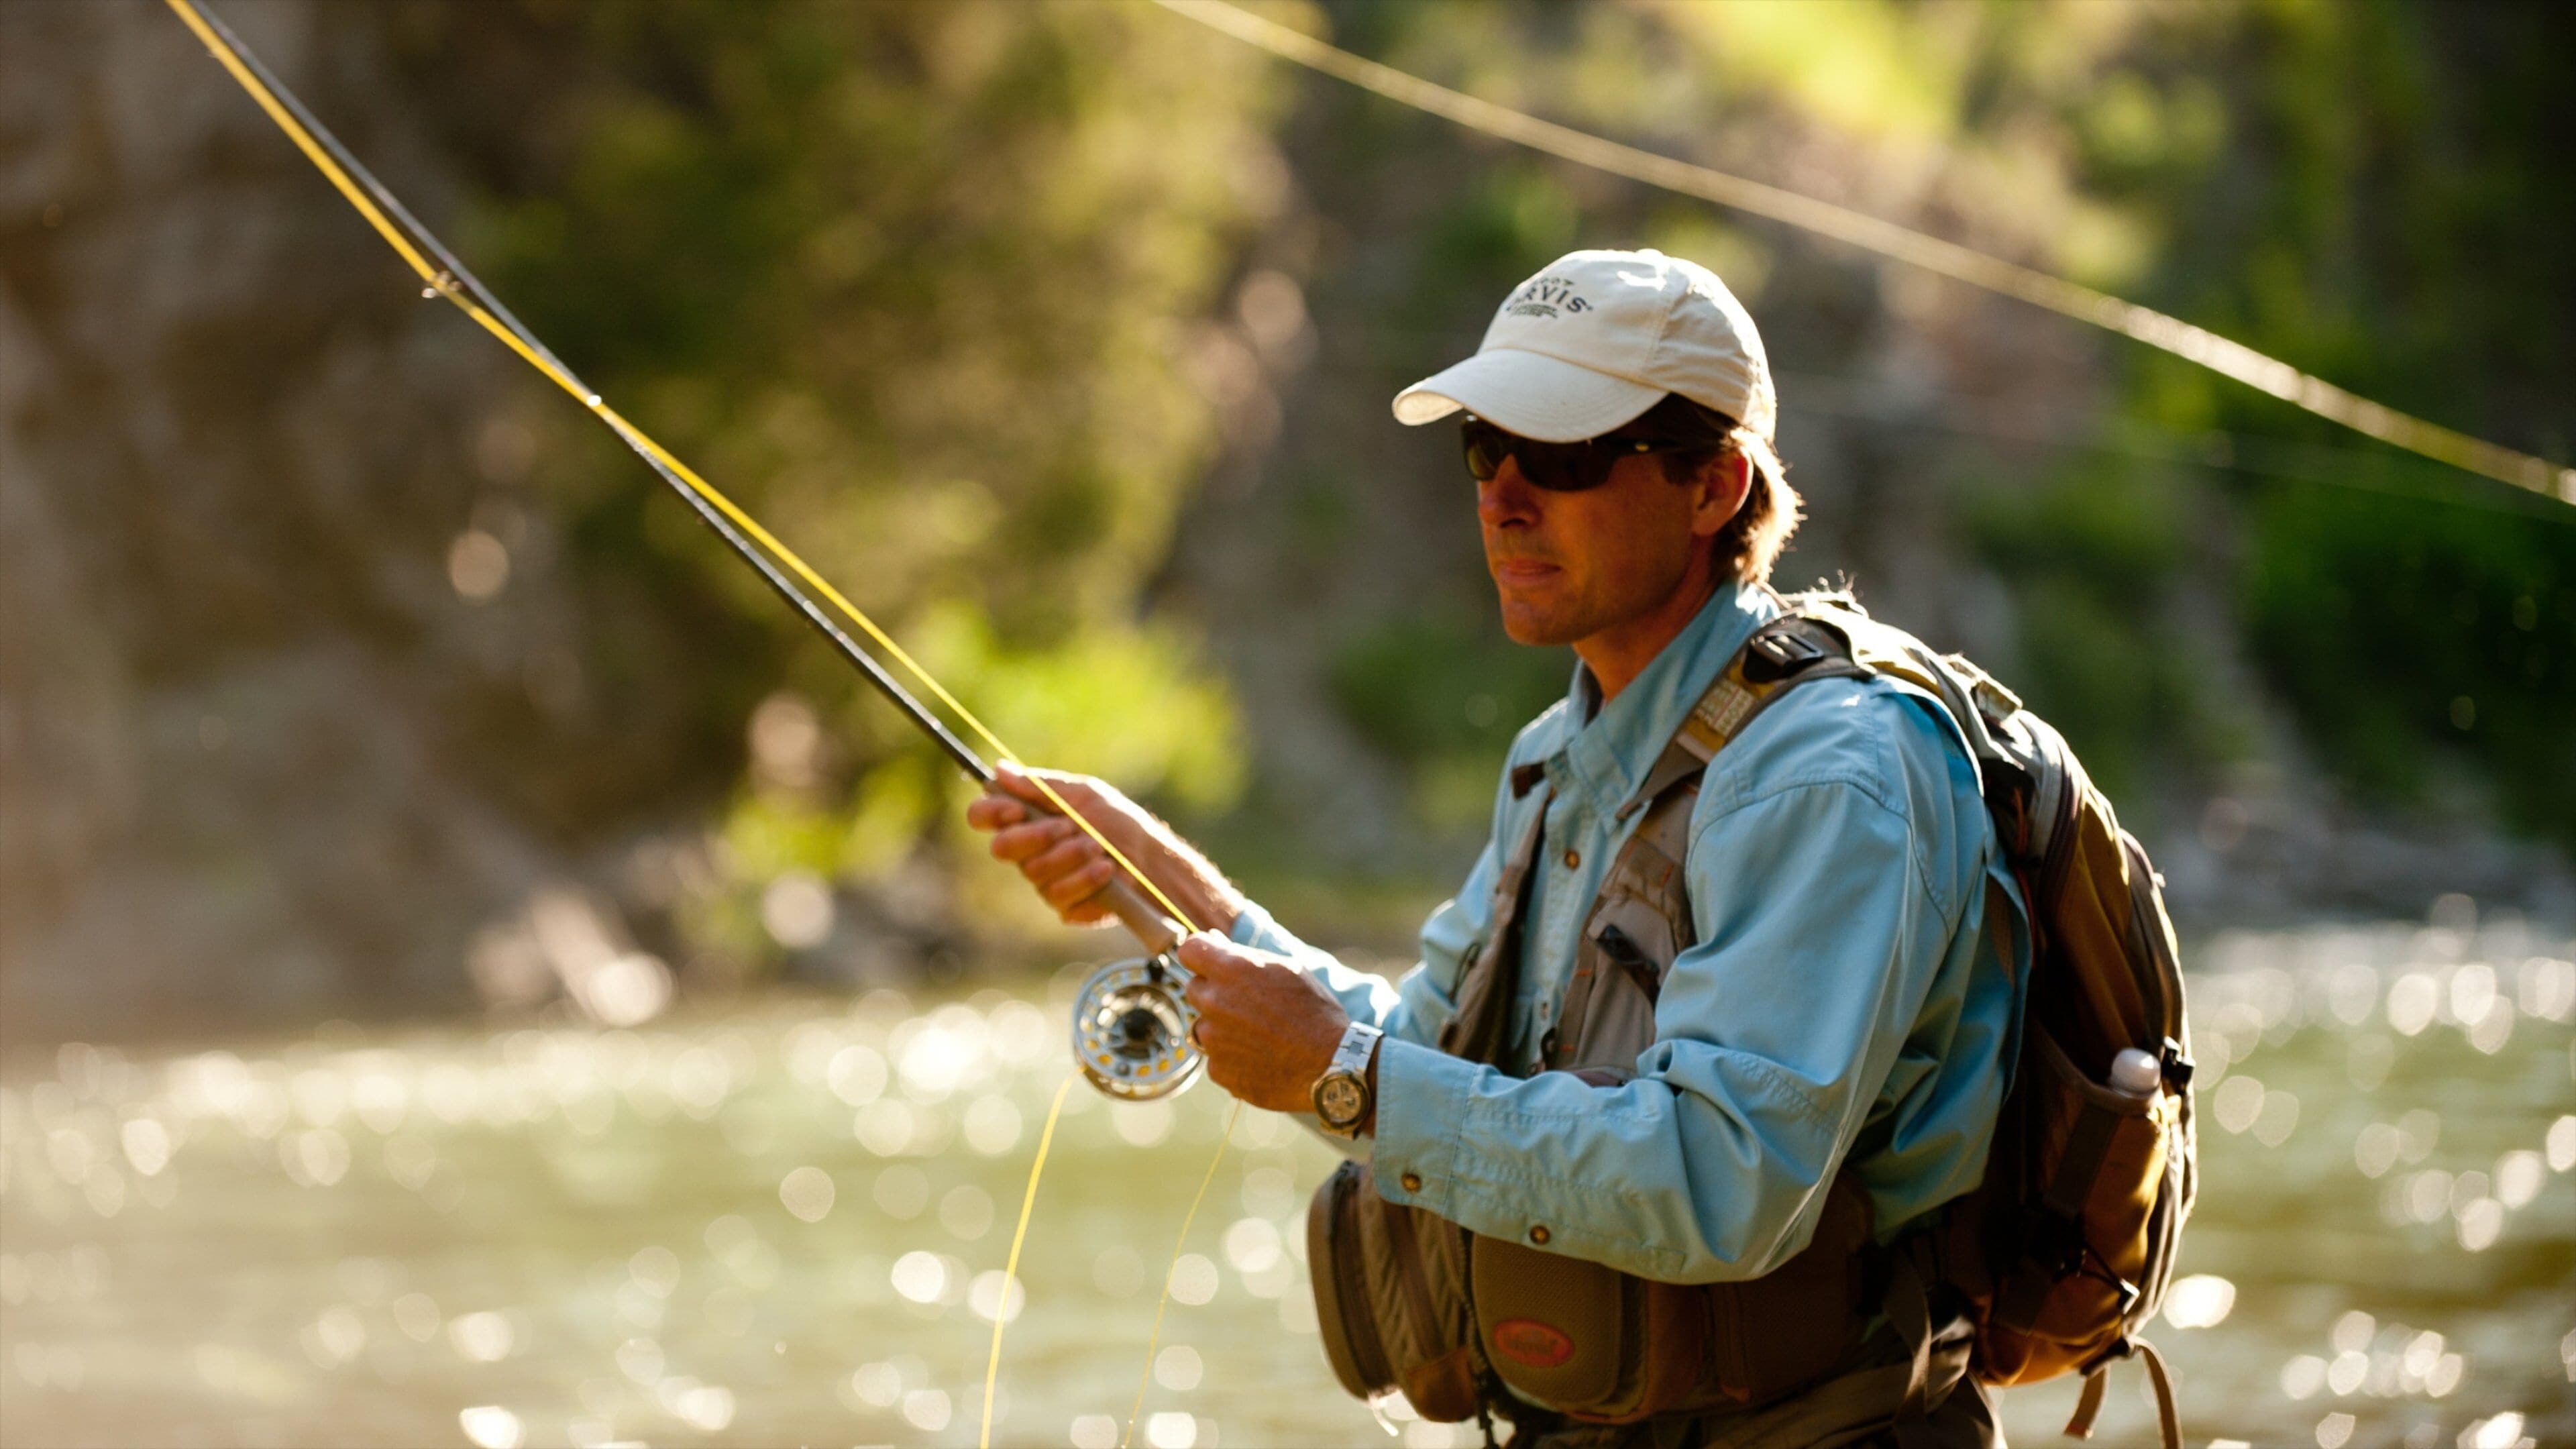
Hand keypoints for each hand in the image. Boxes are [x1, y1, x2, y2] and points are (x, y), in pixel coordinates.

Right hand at [964, 764, 1246, 931]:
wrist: (1153, 861)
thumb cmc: (1120, 823)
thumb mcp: (1084, 795)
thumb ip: (1040, 786)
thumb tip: (998, 769)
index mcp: (1028, 819)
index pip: (984, 815)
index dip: (991, 813)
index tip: (1014, 809)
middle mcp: (1030, 852)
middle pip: (1002, 848)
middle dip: (1037, 836)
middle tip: (1070, 827)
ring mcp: (1044, 881)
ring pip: (1033, 873)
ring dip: (1070, 855)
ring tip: (1099, 846)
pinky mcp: (1063, 907)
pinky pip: (1059, 895)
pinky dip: (1086, 878)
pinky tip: (1106, 869)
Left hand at [1177, 932, 1350, 1115]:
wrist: (1331, 1065)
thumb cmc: (1314, 1011)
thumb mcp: (1287, 969)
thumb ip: (1244, 955)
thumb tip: (1214, 941)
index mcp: (1231, 970)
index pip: (1189, 950)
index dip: (1202, 954)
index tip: (1213, 961)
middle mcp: (1214, 1003)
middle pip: (1194, 988)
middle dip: (1215, 991)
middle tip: (1249, 1003)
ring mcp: (1213, 1040)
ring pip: (1204, 1026)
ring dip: (1222, 1026)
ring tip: (1259, 1034)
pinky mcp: (1219, 1071)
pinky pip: (1215, 1058)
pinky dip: (1232, 1057)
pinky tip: (1261, 1056)